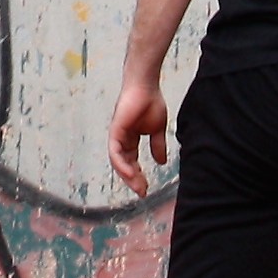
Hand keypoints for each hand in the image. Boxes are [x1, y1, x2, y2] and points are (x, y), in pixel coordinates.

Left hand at [107, 74, 171, 192]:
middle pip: (124, 164)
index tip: (146, 189)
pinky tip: (130, 173)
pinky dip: (121, 163)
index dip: (138, 176)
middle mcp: (122, 139)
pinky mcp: (115, 130)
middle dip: (133, 180)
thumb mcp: (157, 129)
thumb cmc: (150, 102)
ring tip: (138, 186)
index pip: (131, 162)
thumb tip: (161, 161)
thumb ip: (157, 145)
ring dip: (127, 175)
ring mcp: (117, 135)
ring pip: (118, 161)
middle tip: (142, 192)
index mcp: (131, 139)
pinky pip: (115, 151)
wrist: (146, 85)